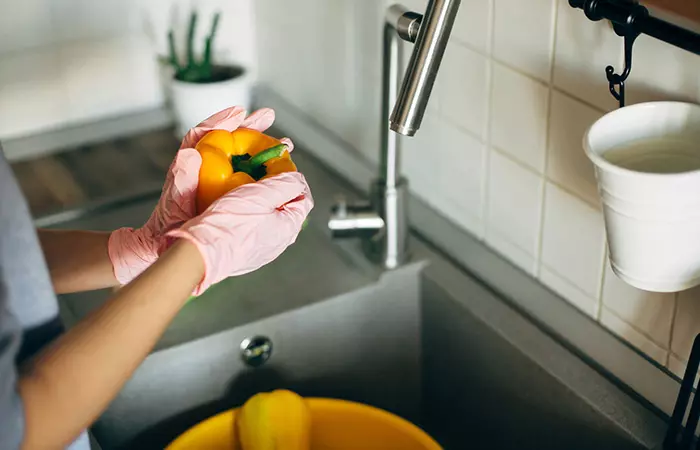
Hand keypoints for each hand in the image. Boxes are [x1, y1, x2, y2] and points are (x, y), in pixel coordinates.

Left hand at [107, 106, 293, 284]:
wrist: (170, 244)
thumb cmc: (171, 225)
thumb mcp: (175, 203)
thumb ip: (181, 180)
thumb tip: (188, 154)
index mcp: (189, 165)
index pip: (204, 135)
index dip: (221, 122)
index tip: (239, 112)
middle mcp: (203, 168)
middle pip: (228, 140)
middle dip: (249, 127)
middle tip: (268, 117)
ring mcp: (216, 179)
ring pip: (240, 156)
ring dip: (261, 146)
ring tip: (283, 142)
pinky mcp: (225, 191)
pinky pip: (246, 175)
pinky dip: (262, 170)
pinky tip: (278, 170)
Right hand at [165, 171, 312, 294]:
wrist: (198, 253)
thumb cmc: (229, 225)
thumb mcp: (263, 193)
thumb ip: (286, 183)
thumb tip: (297, 179)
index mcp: (288, 229)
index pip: (304, 199)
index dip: (294, 180)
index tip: (281, 169)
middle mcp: (277, 243)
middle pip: (285, 208)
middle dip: (275, 189)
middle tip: (260, 176)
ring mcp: (260, 250)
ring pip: (266, 218)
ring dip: (258, 201)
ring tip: (244, 188)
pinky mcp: (242, 252)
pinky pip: (250, 228)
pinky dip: (245, 214)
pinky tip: (232, 206)